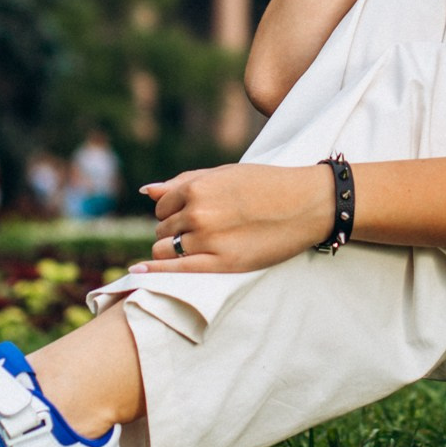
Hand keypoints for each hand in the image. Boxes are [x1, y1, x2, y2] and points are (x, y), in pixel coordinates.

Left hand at [134, 163, 333, 274]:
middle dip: (175, 232)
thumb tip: (147, 191)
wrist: (307, 204)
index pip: (162, 207)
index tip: (192, 217)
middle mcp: (198, 213)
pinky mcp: (222, 264)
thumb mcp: (224, 174)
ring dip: (171, 251)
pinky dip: (154, 272)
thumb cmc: (266, 185)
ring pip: (165, 250)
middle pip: (162, 230)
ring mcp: (208, 240)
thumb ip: (183, 182)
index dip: (173, 213)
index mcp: (197, 188)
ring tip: (196, 248)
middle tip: (203, 232)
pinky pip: (176, 270)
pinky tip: (138, 272)